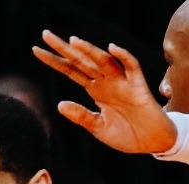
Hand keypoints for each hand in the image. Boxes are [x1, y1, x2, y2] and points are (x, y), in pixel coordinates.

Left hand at [34, 31, 176, 154]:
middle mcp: (106, 81)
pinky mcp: (138, 86)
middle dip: (64, 48)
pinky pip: (131, 66)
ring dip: (89, 50)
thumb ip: (80, 116)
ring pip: (103, 61)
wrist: (152, 143)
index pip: (70, 70)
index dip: (54, 60)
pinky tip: (112, 49)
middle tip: (46, 35)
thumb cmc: (127, 134)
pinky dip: (123, 57)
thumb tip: (59, 104)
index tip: (35, 50)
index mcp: (95, 89)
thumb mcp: (98, 128)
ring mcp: (122, 82)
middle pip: (82, 61)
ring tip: (72, 41)